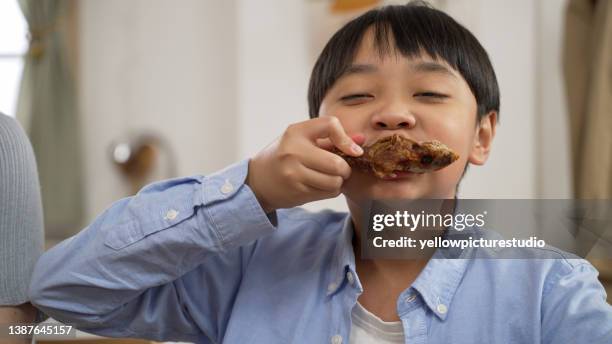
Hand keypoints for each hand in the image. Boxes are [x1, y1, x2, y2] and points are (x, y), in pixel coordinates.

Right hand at [247, 117, 363, 211]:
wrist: (258, 180)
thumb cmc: (285, 155)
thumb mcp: (302, 139)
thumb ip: (332, 138)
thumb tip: (362, 140)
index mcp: (295, 132)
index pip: (330, 125)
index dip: (346, 139)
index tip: (353, 150)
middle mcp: (293, 151)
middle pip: (337, 163)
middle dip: (345, 169)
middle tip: (341, 170)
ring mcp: (293, 174)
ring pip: (334, 182)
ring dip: (338, 182)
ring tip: (330, 178)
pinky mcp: (296, 192)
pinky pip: (327, 193)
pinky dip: (330, 191)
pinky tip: (321, 186)